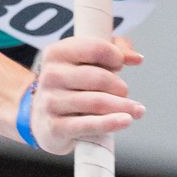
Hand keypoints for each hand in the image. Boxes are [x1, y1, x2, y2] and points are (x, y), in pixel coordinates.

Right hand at [27, 35, 145, 154]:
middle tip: (124, 92)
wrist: (40, 117)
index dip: (115, 56)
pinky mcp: (55, 127)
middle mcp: (50, 76)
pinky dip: (111, 123)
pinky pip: (88, 125)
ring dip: (123, 106)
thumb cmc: (69, 85)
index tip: (119, 64)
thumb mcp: (85, 60)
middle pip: (99, 78)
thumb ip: (114, 50)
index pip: (96, 49)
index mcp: (56, 53)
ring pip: (97, 102)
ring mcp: (50, 102)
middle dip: (120, 86)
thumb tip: (136, 58)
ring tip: (136, 110)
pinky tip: (126, 120)